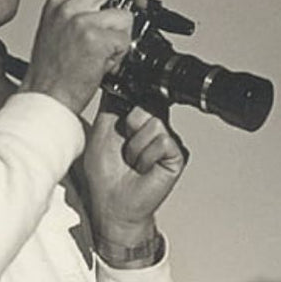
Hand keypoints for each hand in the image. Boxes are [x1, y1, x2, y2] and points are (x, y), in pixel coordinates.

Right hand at [21, 0, 145, 113]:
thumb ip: (79, 14)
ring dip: (123, 37)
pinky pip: (124, 40)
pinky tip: (104, 65)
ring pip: (123, 15)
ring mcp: (81, 20)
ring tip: (107, 55)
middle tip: (140, 4)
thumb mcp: (57, 31)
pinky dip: (120, 56)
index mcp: (57, 3)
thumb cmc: (51, 73)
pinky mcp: (95, 38)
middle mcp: (68, 7)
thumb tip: (109, 10)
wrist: (45, 97)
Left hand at [83, 98, 186, 248]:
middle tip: (125, 148)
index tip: (122, 118)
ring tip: (133, 161)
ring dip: (136, 147)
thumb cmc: (106, 173)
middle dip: (129, 127)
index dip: (132, 100)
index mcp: (140, 117)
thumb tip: (116, 77)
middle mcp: (158, 125)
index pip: (143, 93)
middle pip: (148, 104)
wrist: (114, 204)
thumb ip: (112, 104)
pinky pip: (162, 141)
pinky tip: (144, 168)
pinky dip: (147, 157)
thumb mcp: (102, 130)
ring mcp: (170, 139)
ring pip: (154, 122)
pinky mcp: (178, 154)